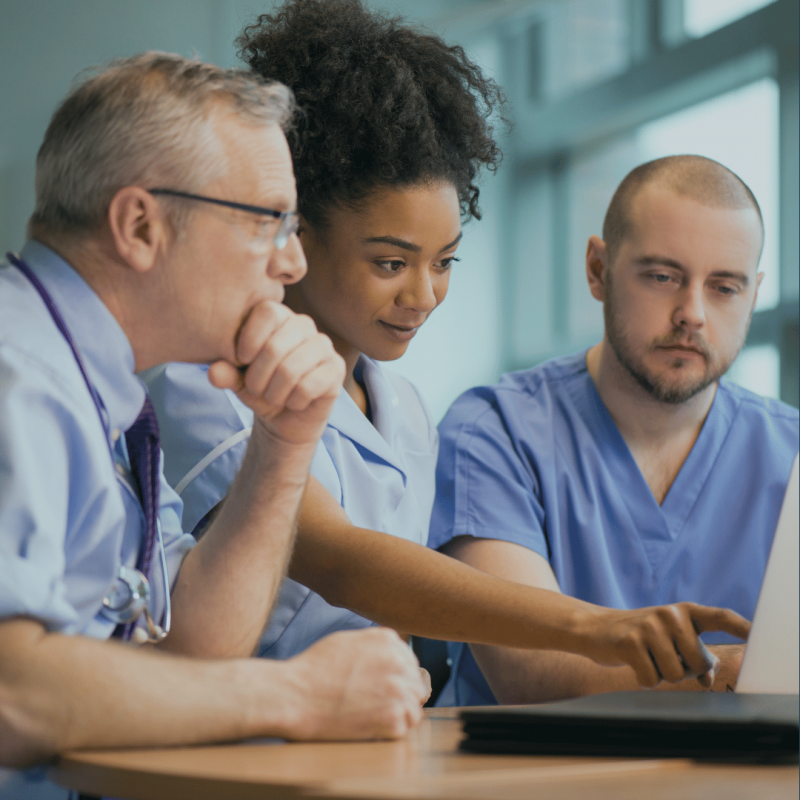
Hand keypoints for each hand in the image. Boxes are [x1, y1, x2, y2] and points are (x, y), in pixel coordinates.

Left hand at [208, 301, 344, 445]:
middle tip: (255, 389)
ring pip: (290, 370)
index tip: (240, 361)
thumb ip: (225, 372)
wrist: (285, 416)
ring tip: (273, 397)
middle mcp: (304, 325)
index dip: (249, 340)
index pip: (267, 312)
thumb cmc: (261, 388)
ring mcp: (324, 345)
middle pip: (274, 346)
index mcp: (279, 317)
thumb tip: (214, 371)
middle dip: (257, 378)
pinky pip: (308, 387)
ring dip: (274, 394)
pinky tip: (294, 402)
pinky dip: (293, 402)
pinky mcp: (336, 368)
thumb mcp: (237, 380)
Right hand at [286, 628, 426, 739]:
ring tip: (372, 714)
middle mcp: (398, 661)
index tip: (380, 687)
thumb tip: (393, 657)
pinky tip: (370, 724)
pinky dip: (391, 729)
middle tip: (376, 704)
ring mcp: (398, 689)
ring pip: (414, 704)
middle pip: (415, 683)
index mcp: (388, 640)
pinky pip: (406, 725)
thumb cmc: (315, 668)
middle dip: (401, 694)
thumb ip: (375, 646)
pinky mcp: (393, 717)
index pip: (409, 662)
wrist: (296, 695)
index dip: (396, 677)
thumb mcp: (348, 641)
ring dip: (398, 712)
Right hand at [581, 603, 749, 688]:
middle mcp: (670, 614)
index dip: (741, 627)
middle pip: (697, 662)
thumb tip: (711, 676)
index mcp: (686, 612)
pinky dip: (644, 679)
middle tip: (665, 657)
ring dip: (662, 675)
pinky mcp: (630, 641)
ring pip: (675, 674)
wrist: (597, 628)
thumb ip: (695, 655)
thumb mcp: (670, 639)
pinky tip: (634, 663)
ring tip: (648, 658)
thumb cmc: (642, 636)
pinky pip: (651, 679)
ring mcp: (649, 626)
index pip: (720, 617)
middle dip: (684, 670)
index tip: (758, 636)